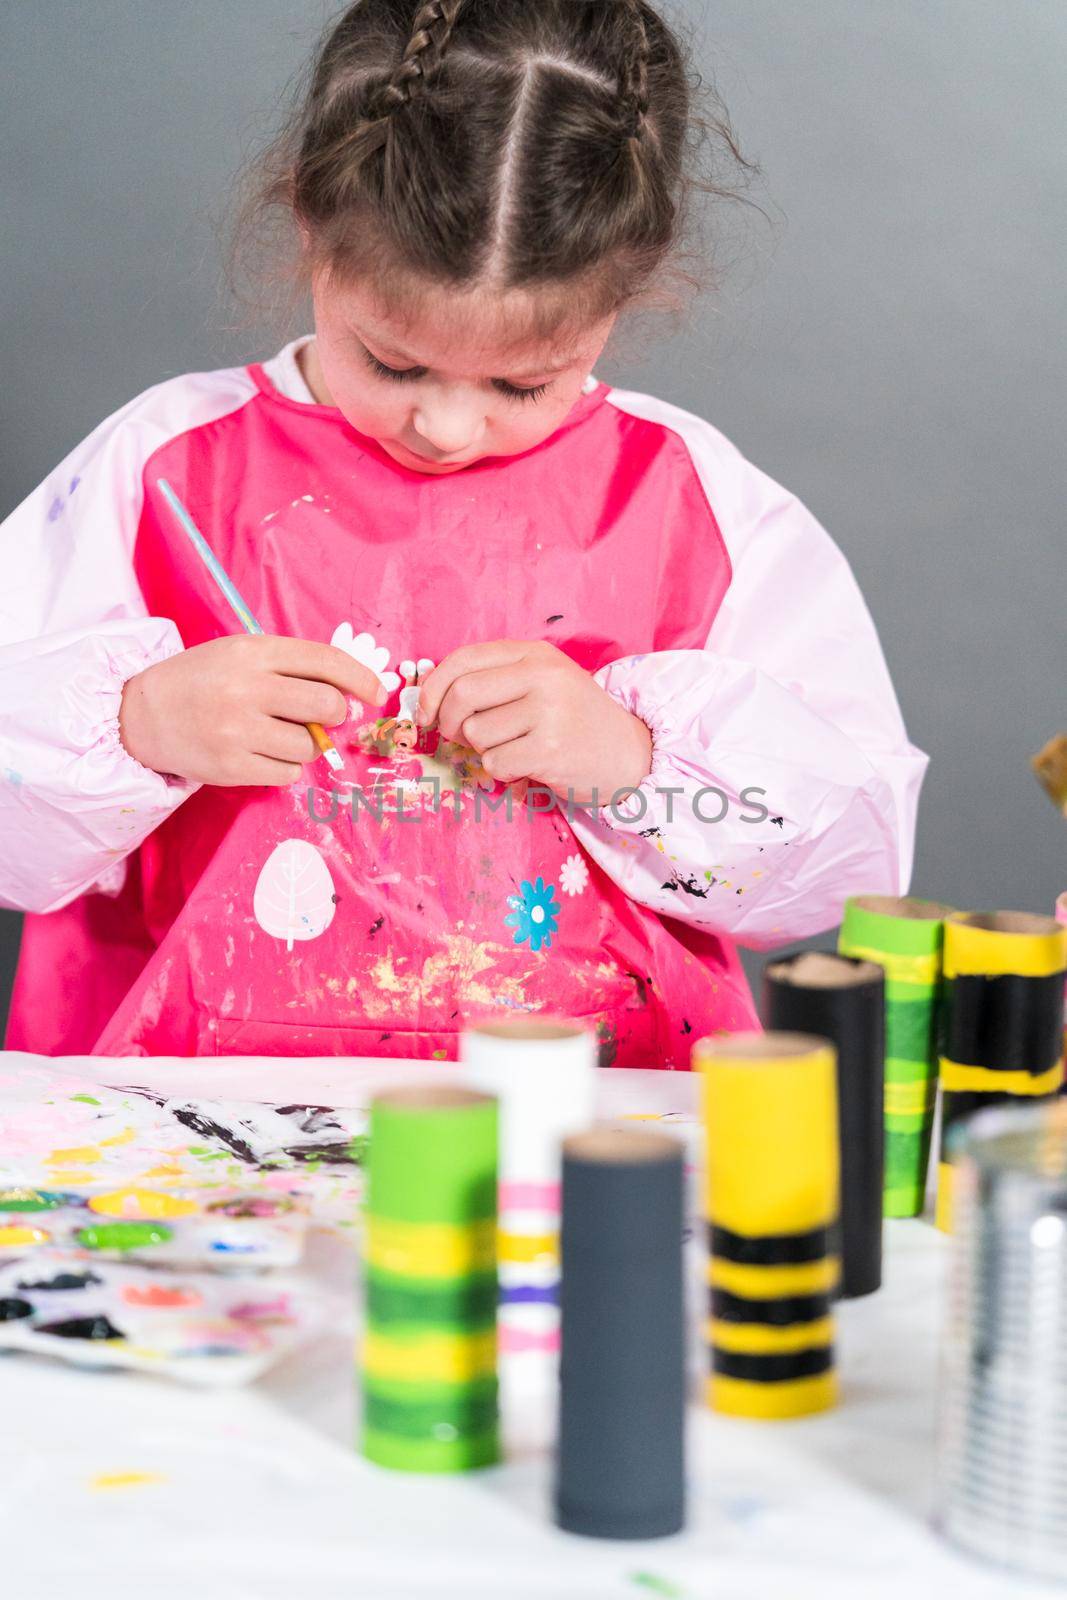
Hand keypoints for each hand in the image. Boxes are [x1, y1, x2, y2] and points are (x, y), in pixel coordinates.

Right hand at [119, 635, 386, 785]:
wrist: (143, 714)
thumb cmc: (204, 681)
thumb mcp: (242, 654)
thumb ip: (292, 668)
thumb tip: (351, 695)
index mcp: (253, 652)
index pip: (325, 661)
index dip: (361, 677)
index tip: (378, 692)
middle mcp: (246, 688)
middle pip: (327, 706)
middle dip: (336, 713)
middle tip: (322, 715)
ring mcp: (238, 730)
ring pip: (310, 745)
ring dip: (307, 743)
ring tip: (279, 734)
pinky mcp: (231, 767)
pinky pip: (288, 772)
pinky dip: (285, 765)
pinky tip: (262, 752)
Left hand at [416, 641, 651, 805]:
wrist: (631, 754)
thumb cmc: (575, 721)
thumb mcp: (543, 684)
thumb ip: (495, 681)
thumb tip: (428, 699)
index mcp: (535, 654)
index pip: (463, 659)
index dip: (432, 688)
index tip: (424, 713)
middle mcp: (543, 675)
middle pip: (462, 694)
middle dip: (449, 723)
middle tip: (459, 738)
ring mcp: (549, 711)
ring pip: (477, 733)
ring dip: (484, 750)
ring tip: (515, 749)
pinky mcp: (550, 749)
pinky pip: (494, 763)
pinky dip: (501, 772)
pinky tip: (526, 766)